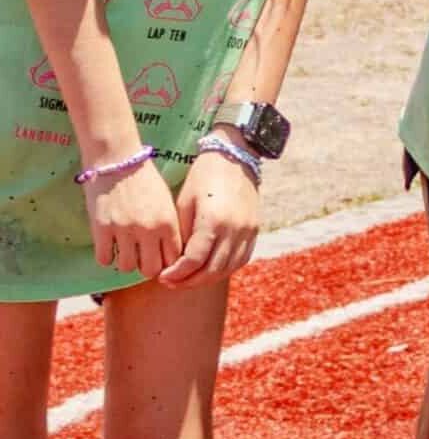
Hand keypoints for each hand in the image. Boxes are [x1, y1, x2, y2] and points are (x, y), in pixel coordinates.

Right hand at [84, 158, 183, 279]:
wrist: (118, 159)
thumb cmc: (145, 180)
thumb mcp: (166, 202)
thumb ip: (169, 227)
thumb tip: (171, 254)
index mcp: (168, 222)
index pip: (173, 259)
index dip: (167, 263)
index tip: (160, 259)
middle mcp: (148, 229)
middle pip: (151, 270)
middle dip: (147, 267)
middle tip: (142, 258)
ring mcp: (124, 230)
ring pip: (127, 267)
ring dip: (126, 261)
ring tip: (125, 250)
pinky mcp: (101, 229)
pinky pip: (104, 259)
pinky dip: (107, 256)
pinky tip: (109, 245)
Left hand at [158, 141, 260, 287]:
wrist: (235, 156)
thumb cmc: (203, 177)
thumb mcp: (185, 203)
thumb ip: (182, 235)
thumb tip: (174, 261)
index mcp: (213, 221)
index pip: (194, 261)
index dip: (177, 273)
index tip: (163, 277)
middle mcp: (234, 229)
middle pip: (212, 270)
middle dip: (189, 281)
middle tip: (172, 282)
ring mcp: (248, 230)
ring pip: (228, 268)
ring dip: (207, 279)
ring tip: (189, 278)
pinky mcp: (255, 229)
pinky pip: (242, 259)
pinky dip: (226, 269)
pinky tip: (211, 269)